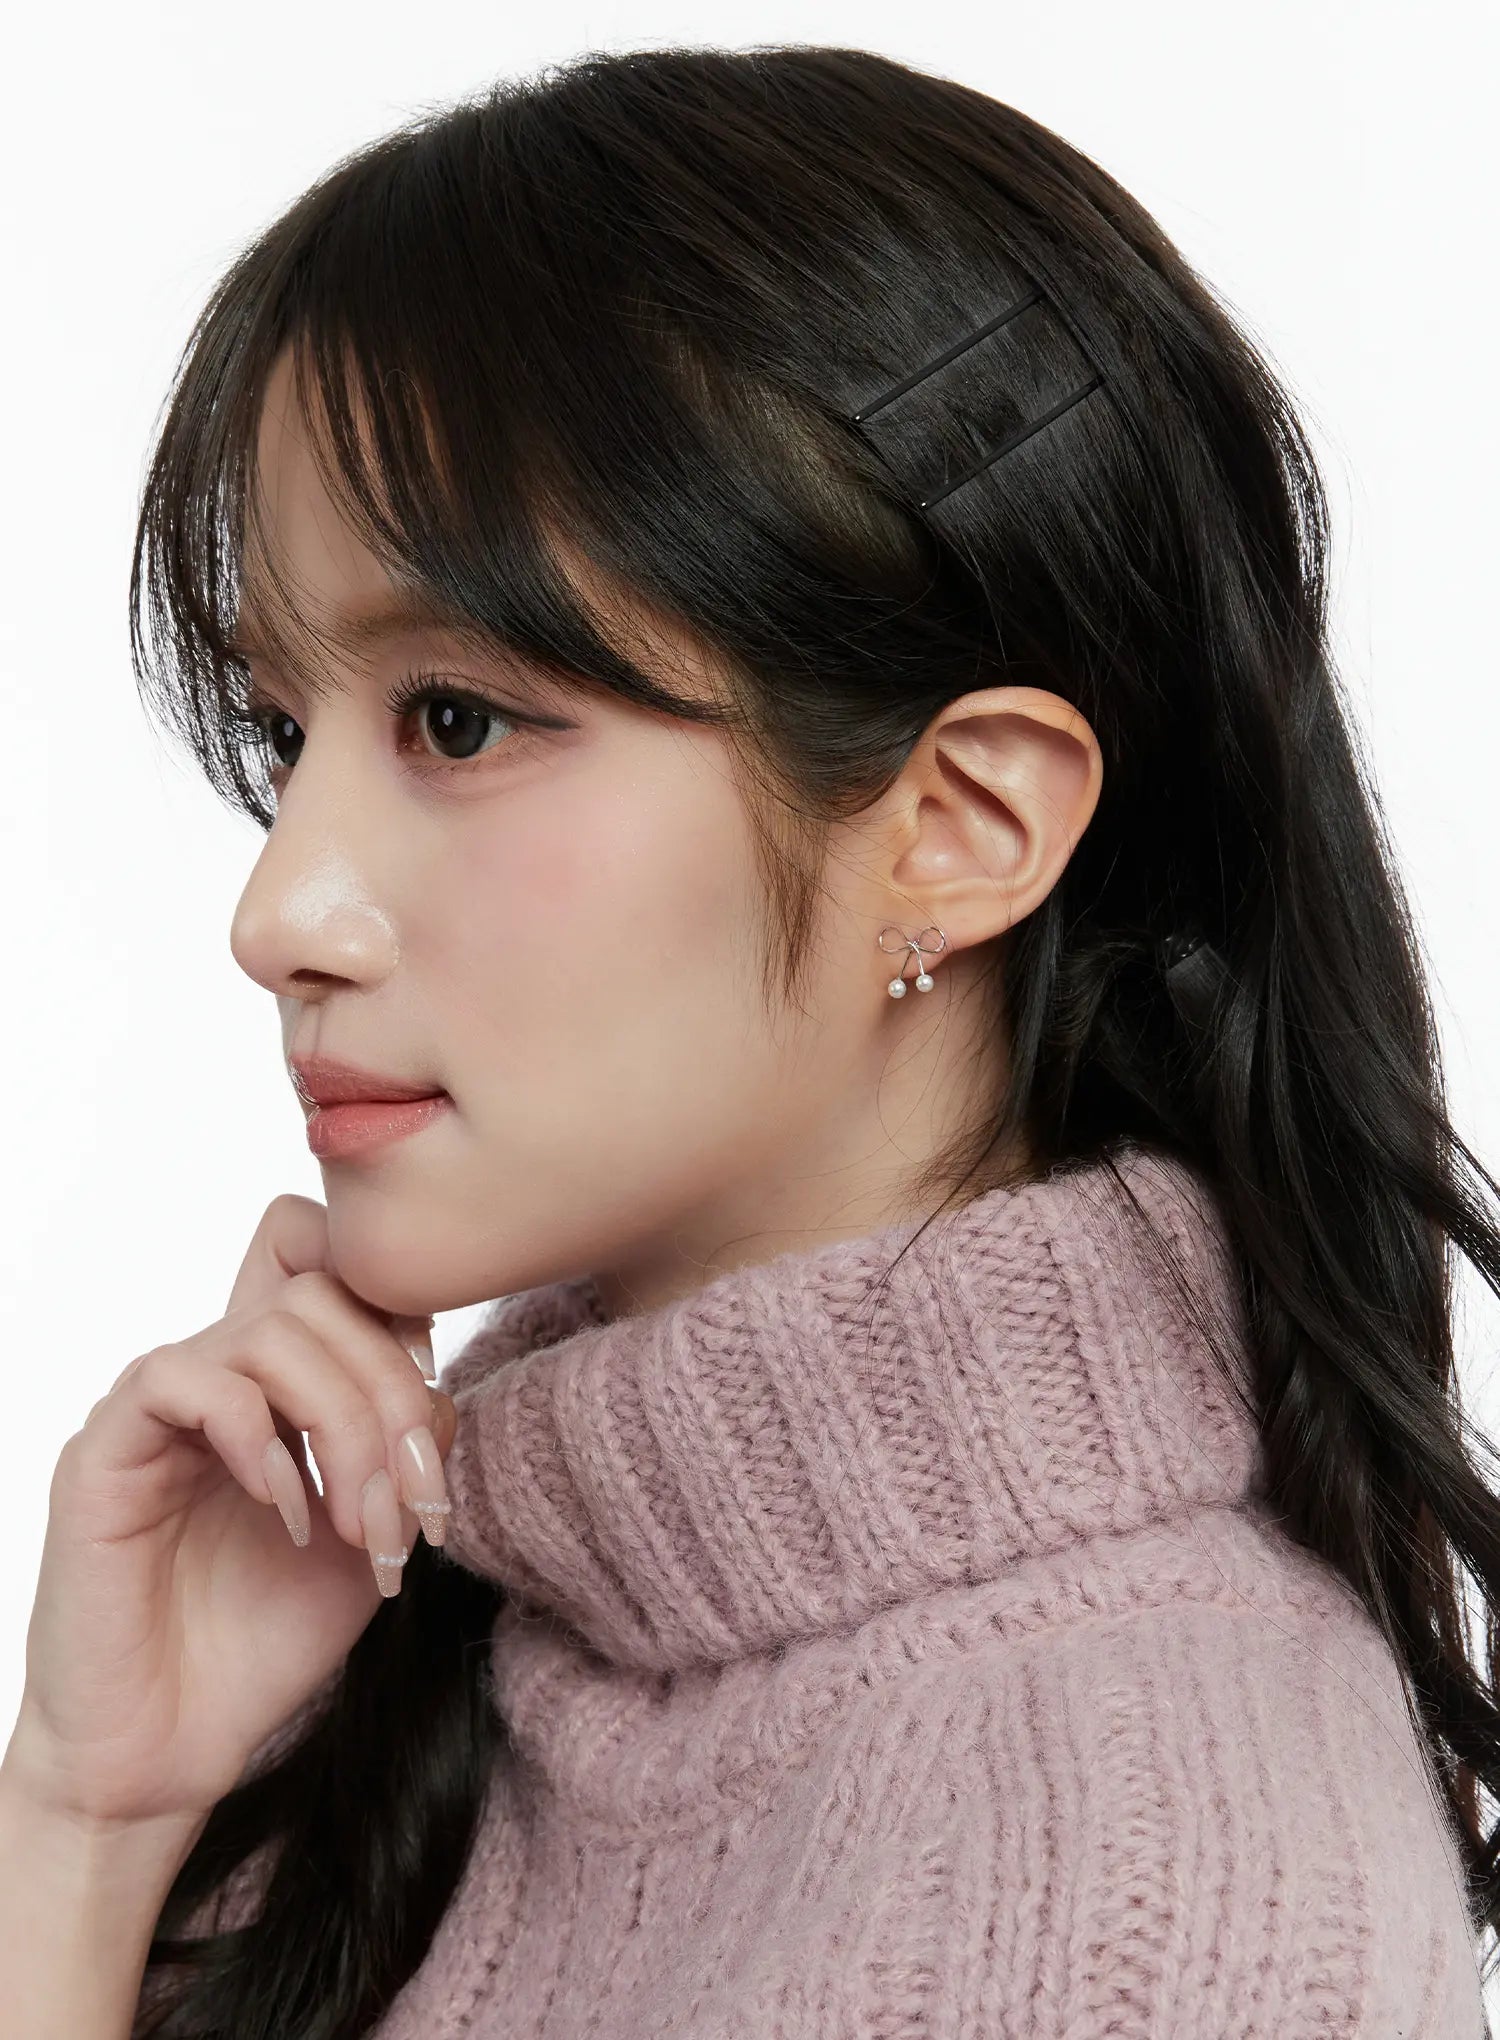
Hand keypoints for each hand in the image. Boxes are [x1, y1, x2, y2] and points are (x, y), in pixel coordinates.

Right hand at [6, 1194, 456, 1831]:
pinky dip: (257, 1437)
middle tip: (411, 1500)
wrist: (169, 1752)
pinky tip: (285, 1511)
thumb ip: (405, 1447)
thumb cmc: (263, 1644)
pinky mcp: (104, 1448)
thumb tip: (440, 1386)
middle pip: (320, 1289)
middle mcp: (217, 1375)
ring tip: (355, 1523)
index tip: (431, 1415)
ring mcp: (159, 1406)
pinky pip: (182, 1380)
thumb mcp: (374, 1532)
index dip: (398, 1310)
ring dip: (342, 1424)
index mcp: (278, 1383)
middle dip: (392, 1390)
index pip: (327, 1258)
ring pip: (268, 1328)